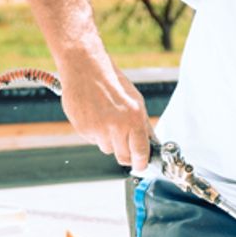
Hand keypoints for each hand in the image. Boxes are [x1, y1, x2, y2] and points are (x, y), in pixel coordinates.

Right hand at [58, 55, 153, 171]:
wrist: (86, 71)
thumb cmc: (113, 83)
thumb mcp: (136, 102)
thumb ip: (144, 125)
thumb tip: (152, 143)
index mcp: (134, 119)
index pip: (140, 152)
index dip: (141, 163)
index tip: (141, 166)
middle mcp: (116, 127)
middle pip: (122, 156)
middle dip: (126, 154)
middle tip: (125, 144)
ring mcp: (98, 130)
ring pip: (107, 148)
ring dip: (109, 140)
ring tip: (107, 119)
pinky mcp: (83, 129)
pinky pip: (93, 140)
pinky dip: (95, 133)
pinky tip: (95, 116)